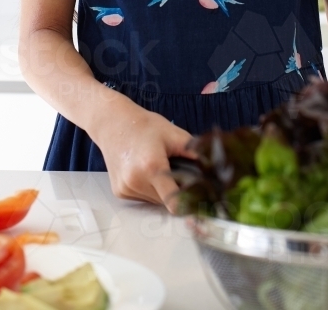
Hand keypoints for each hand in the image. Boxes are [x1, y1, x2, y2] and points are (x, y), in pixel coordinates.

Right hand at [91, 96, 193, 210]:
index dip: (188, 203)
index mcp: (152, 166)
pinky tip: (145, 171)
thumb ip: (195, 153)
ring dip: (162, 191)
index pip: (174, 203)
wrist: (112, 122)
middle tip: (176, 172)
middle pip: (166, 201)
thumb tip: (215, 169)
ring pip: (155, 201)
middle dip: (176, 191)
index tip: (197, 200)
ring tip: (158, 167)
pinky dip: (149, 189)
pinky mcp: (120, 192)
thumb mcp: (174, 134)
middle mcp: (136, 181)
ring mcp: (126, 188)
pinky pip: (142, 198)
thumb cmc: (143, 125)